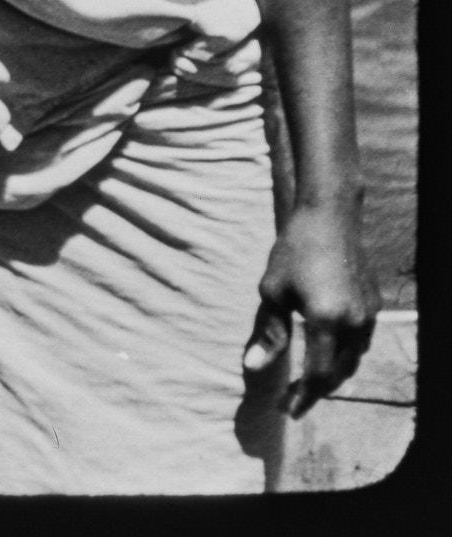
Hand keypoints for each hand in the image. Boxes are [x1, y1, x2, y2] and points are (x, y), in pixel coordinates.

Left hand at [242, 199, 381, 416]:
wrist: (330, 218)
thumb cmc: (293, 251)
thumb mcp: (273, 291)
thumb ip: (269, 333)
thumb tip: (253, 367)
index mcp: (327, 322)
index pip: (319, 375)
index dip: (304, 396)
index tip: (287, 410)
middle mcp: (355, 324)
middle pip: (339, 372)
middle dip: (317, 390)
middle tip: (293, 400)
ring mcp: (369, 316)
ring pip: (354, 359)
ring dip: (333, 374)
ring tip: (309, 382)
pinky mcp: (375, 306)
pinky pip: (361, 342)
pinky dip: (344, 355)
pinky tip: (328, 354)